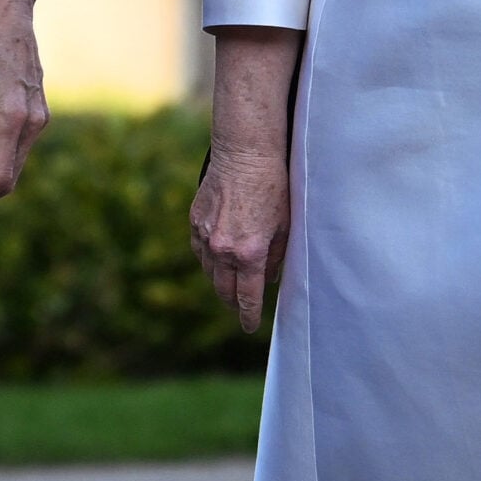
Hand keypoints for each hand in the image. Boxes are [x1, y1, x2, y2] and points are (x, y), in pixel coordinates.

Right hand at [189, 145, 289, 333]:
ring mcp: (206, 235)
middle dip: (232, 303)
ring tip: (228, 286)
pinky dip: (207, 260)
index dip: (248, 315)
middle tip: (239, 310)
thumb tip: (270, 278)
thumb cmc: (273, 187)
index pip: (247, 297)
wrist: (245, 154)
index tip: (249, 326)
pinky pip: (199, 250)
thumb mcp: (285, 225)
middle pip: (224, 289)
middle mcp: (224, 249)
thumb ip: (277, 257)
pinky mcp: (195, 221)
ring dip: (219, 282)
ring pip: (208, 272)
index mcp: (249, 253)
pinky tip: (215, 260)